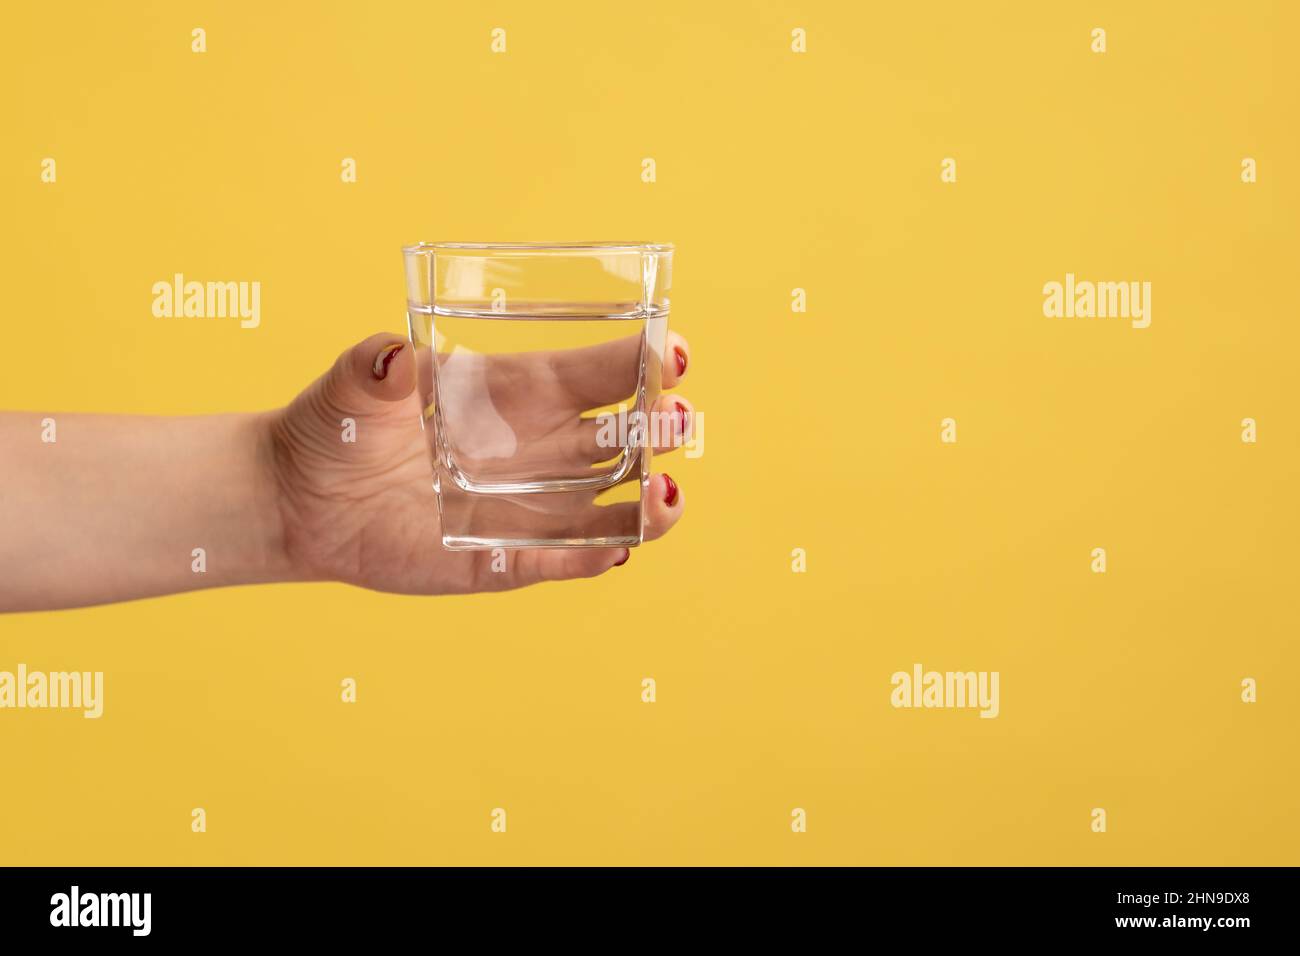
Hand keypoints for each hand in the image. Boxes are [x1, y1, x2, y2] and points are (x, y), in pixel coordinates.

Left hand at [267, 331, 692, 594]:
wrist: (298, 500)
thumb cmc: (335, 426)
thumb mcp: (351, 387)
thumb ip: (374, 369)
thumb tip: (391, 355)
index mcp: (520, 391)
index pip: (599, 372)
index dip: (644, 360)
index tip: (674, 351)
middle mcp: (539, 448)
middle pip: (624, 438)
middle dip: (660, 426)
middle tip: (675, 420)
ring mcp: (528, 507)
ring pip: (614, 507)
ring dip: (651, 503)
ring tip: (666, 493)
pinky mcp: (503, 559)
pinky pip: (561, 561)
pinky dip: (592, 558)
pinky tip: (614, 550)